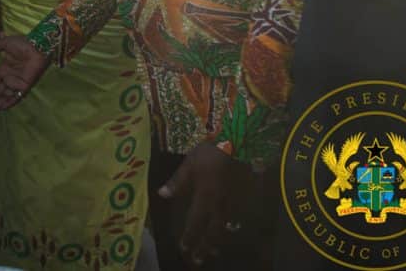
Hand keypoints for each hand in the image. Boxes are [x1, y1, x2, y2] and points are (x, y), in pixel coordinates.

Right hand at [0, 35, 49, 114]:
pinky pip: (16, 97)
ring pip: (5, 96)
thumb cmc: (24, 44)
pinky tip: (1, 108)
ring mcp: (17, 83)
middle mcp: (10, 78)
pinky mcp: (24, 86)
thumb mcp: (5, 43)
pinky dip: (8, 102)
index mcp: (5, 69)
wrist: (37, 47)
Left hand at [158, 142, 251, 266]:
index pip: (195, 223)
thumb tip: (162, 195)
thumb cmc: (210, 153)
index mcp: (205, 198)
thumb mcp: (189, 164)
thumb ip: (177, 182)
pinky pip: (236, 217)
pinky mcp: (243, 197)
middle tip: (197, 260)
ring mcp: (233, 202)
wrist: (239, 145)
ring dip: (217, 241)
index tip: (184, 249)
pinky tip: (230, 229)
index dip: (189, 237)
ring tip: (213, 252)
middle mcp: (219, 205)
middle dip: (204, 247)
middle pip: (212, 231)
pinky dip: (230, 227)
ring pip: (225, 227)